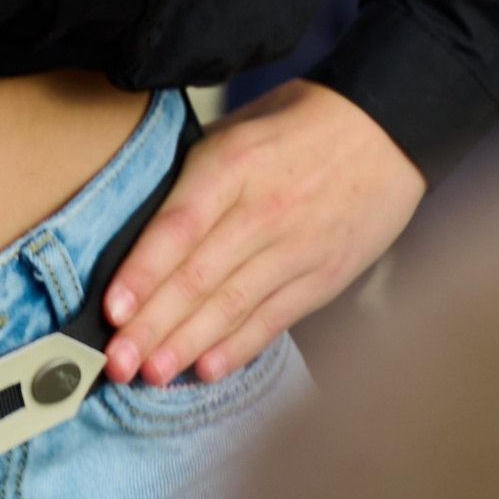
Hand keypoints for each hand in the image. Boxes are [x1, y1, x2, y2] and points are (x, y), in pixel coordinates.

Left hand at [100, 80, 422, 382]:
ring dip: (187, 344)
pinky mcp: (324, 276)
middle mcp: (264, 209)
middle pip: (198, 276)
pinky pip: (274, 318)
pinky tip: (207, 369)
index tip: (111, 310)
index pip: (178, 226)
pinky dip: (240, 347)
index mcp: (233, 163)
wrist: (387, 130)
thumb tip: (142, 220)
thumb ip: (196, 172)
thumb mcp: (239, 126)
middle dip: (152, 326)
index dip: (142, 272)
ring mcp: (297, 248)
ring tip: (151, 375)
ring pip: (232, 305)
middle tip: (117, 362)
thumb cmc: (301, 123)